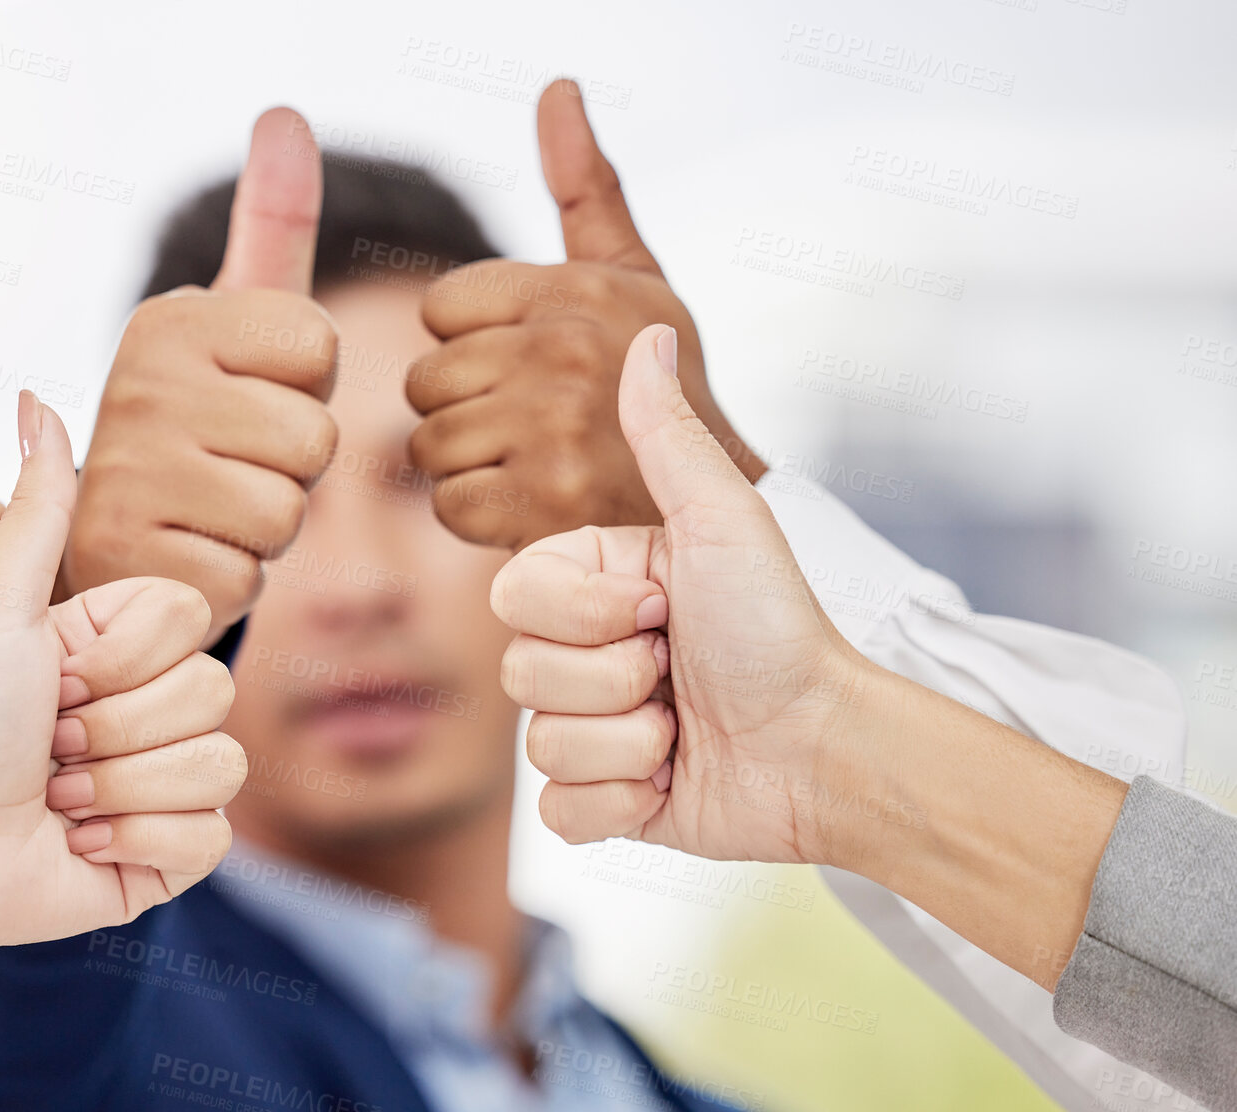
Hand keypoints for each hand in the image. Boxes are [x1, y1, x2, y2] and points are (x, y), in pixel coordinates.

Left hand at [0, 394, 243, 964]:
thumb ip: (37, 505)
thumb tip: (37, 397)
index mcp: (119, 645)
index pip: (190, 621)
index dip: (119, 654)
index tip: (51, 674)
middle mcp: (149, 707)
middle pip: (212, 692)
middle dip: (112, 726)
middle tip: (46, 743)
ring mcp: (166, 782)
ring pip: (219, 763)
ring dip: (118, 785)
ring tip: (55, 794)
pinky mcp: (171, 855)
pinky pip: (209, 835)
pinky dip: (135, 841)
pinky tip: (79, 842)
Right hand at [61, 108, 338, 638]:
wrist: (109, 543)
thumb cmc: (201, 431)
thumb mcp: (239, 325)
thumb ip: (271, 228)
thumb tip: (284, 116)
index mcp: (170, 319)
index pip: (319, 346)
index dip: (305, 389)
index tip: (251, 399)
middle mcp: (137, 384)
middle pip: (314, 437)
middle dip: (293, 470)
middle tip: (233, 468)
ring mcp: (124, 474)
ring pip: (286, 511)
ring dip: (264, 527)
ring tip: (211, 512)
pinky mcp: (126, 557)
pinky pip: (247, 574)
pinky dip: (230, 576)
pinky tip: (186, 555)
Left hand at [407, 79, 761, 549]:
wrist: (715, 495)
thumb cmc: (660, 377)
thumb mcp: (632, 273)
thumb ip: (584, 185)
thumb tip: (558, 87)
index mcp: (572, 288)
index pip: (439, 308)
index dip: (470, 342)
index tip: (524, 362)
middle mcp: (563, 350)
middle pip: (425, 380)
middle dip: (462, 407)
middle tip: (525, 422)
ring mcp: (553, 429)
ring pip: (430, 444)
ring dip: (467, 464)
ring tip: (529, 460)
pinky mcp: (545, 502)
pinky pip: (449, 503)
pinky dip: (479, 515)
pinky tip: (529, 502)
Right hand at [491, 324, 872, 864]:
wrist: (825, 745)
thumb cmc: (779, 628)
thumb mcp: (722, 522)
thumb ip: (668, 436)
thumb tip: (647, 333)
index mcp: (595, 585)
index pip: (511, 595)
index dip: (584, 611)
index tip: (662, 606)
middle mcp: (582, 653)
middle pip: (518, 672)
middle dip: (613, 678)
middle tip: (678, 670)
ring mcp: (589, 728)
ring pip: (537, 746)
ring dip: (627, 742)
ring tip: (684, 728)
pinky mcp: (602, 802)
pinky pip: (558, 813)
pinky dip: (619, 804)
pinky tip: (670, 783)